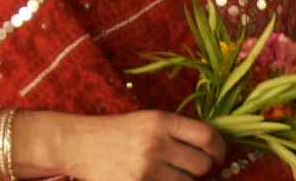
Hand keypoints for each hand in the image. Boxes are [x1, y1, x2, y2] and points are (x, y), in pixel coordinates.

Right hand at [55, 111, 224, 180]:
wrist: (76, 144)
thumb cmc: (114, 132)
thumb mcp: (145, 120)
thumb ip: (175, 131)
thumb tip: (211, 149)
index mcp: (159, 121)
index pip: (207, 136)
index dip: (219, 149)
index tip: (217, 155)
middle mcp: (155, 143)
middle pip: (201, 164)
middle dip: (201, 169)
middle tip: (190, 167)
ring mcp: (146, 168)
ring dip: (182, 180)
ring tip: (166, 173)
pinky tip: (155, 178)